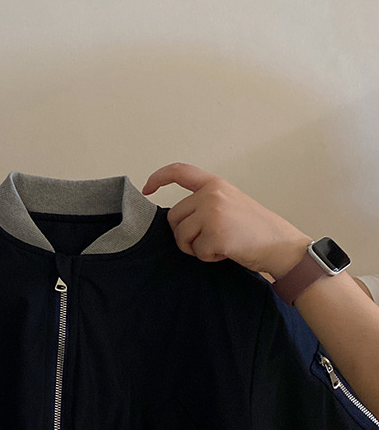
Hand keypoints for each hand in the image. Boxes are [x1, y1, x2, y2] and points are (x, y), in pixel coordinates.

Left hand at [141, 162, 310, 278]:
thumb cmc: (257, 229)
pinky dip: (209, 257)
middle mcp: (212, 195)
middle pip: (174, 217)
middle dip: (185, 234)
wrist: (282, 245)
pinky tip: (227, 252)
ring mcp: (213, 213)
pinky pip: (196, 252)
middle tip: (209, 239)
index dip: (158, 178)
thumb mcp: (231, 203)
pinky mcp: (215, 234)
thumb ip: (206, 203)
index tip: (147, 188)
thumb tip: (178, 217)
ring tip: (220, 244)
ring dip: (196, 248)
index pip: (179, 171)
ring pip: (181, 236)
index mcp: (215, 185)